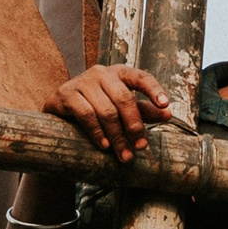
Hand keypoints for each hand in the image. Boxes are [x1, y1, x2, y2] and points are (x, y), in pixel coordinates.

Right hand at [45, 64, 169, 161]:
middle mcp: (101, 73)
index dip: (154, 90)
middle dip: (134, 126)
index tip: (165, 105)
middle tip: (140, 147)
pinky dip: (97, 132)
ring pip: (106, 110)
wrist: (59, 114)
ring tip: (124, 155)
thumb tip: (168, 114)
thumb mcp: (121, 109)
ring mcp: (82, 81)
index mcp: (119, 73)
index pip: (141, 77)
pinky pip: (86, 114)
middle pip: (124, 99)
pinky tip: (105, 145)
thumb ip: (143, 111)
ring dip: (117, 136)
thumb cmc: (96, 108)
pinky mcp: (66, 94)